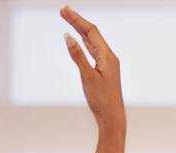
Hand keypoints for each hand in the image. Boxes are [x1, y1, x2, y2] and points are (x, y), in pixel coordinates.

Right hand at [61, 5, 124, 132]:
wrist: (112, 118)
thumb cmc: (101, 100)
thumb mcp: (87, 76)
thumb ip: (78, 56)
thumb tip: (69, 36)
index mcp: (107, 56)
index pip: (91, 32)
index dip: (77, 19)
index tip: (64, 10)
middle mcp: (110, 58)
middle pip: (92, 34)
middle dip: (77, 21)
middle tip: (63, 10)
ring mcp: (108, 64)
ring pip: (93, 42)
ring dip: (81, 30)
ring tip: (69, 20)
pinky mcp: (105, 71)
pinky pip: (94, 51)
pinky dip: (86, 42)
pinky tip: (82, 39)